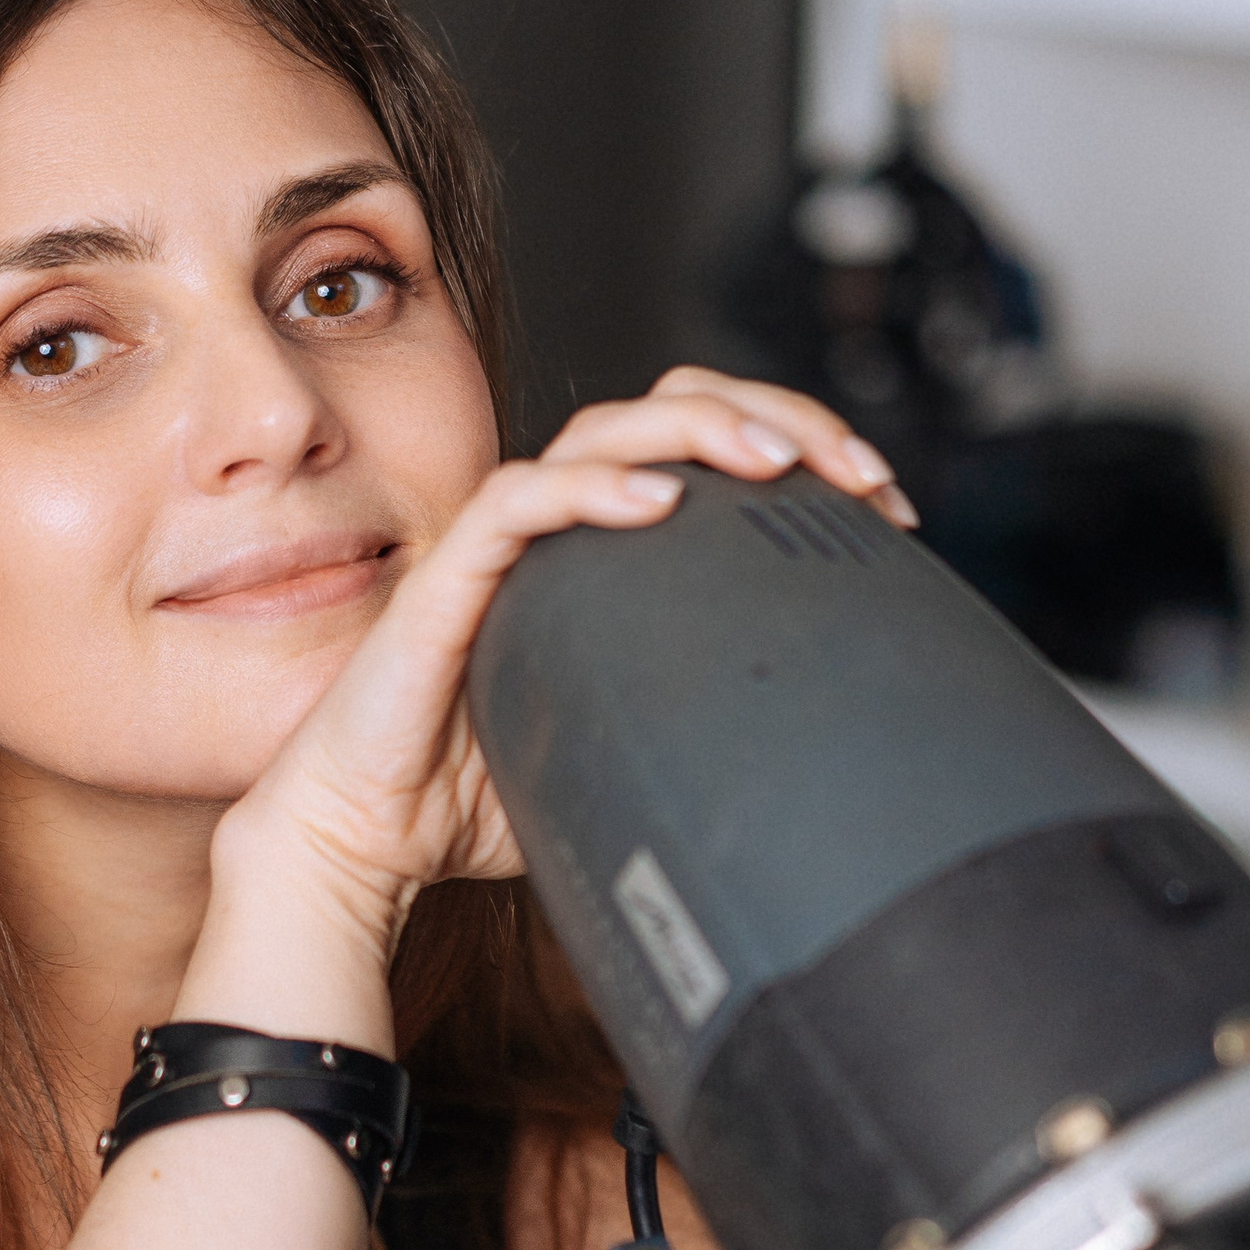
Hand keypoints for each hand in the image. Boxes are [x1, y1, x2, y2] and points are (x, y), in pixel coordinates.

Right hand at [221, 369, 907, 941]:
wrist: (363, 840)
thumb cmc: (469, 801)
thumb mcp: (624, 759)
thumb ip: (696, 728)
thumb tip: (808, 762)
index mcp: (599, 554)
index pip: (708, 451)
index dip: (805, 451)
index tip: (886, 509)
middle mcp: (555, 530)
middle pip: (674, 408)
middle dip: (784, 417)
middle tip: (863, 474)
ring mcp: (502, 546)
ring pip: (606, 430)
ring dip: (703, 429)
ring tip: (778, 464)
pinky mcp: (448, 578)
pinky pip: (520, 502)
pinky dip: (591, 490)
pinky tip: (659, 505)